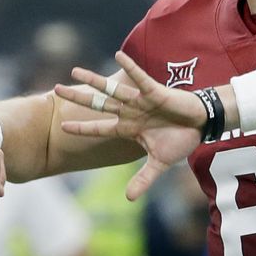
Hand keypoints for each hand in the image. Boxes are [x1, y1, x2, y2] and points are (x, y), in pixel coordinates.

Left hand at [55, 51, 205, 199]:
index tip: (61, 127)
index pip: (99, 128)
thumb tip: (129, 199)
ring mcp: (140, 101)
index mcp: (128, 128)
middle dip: (77, 98)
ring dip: (94, 80)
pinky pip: (139, 78)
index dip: (81, 128)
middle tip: (54, 90)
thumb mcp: (160, 163)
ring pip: (112, 90)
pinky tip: (117, 55)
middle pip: (98, 104)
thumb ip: (144, 179)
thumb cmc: (181, 140)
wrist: (200, 125)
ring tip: (75, 70)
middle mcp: (130, 112)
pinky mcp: (154, 92)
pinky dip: (130, 67)